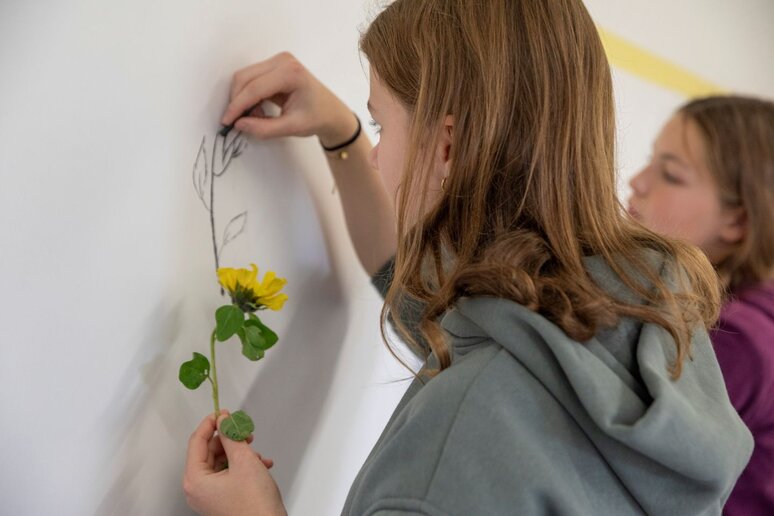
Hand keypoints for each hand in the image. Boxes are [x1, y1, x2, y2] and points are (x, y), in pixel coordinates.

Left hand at [183, 410, 285, 515]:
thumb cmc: (255, 505)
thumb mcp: (244, 461)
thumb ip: (231, 436)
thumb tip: (224, 421)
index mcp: (195, 480)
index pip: (197, 441)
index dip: (212, 423)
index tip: (223, 413)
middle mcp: (198, 490)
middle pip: (210, 451)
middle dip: (230, 440)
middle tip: (244, 431)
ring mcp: (209, 496)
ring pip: (222, 462)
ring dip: (240, 453)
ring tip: (257, 454)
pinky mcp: (222, 499)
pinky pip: (228, 474)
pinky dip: (244, 466)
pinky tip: (261, 465)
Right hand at [222, 52, 358, 146]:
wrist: (332, 112)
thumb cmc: (318, 118)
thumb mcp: (292, 128)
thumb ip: (264, 128)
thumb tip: (239, 124)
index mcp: (291, 73)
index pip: (254, 88)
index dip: (237, 106)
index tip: (227, 122)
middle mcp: (283, 61)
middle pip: (245, 78)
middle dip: (238, 101)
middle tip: (241, 122)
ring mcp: (278, 61)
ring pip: (245, 77)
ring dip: (244, 99)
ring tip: (257, 117)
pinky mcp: (274, 66)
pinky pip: (251, 79)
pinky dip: (249, 96)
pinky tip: (260, 110)